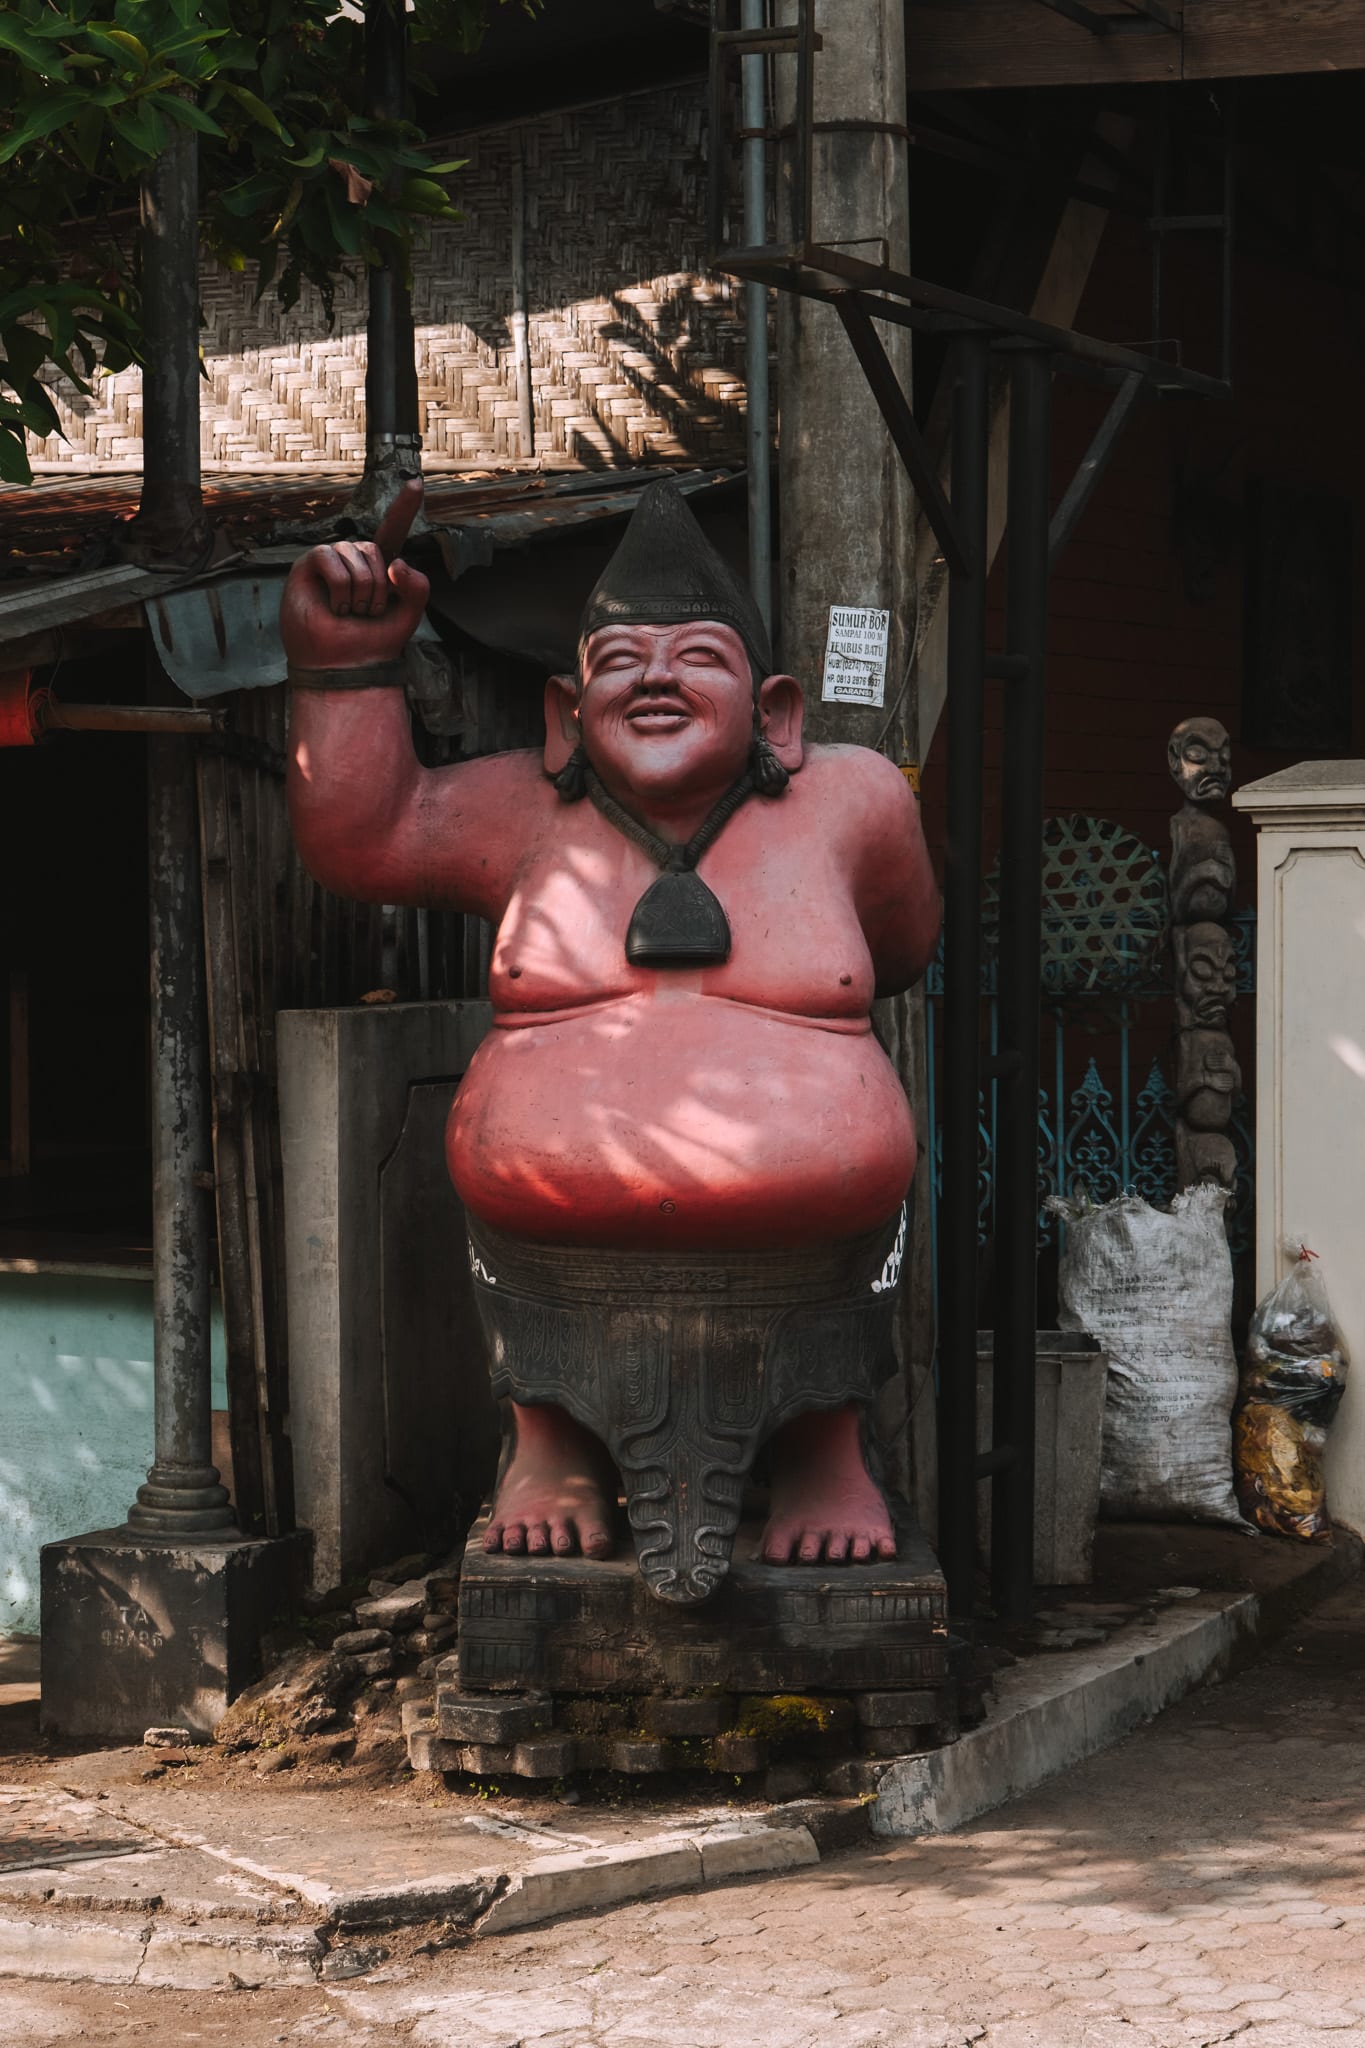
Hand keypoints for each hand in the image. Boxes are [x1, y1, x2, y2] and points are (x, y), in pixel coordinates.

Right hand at [280, 478, 429, 669]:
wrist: (347, 667)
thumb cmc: (374, 642)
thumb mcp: (410, 614)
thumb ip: (419, 586)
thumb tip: (395, 562)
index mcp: (380, 565)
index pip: (394, 530)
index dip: (404, 508)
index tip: (417, 483)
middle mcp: (355, 558)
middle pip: (376, 549)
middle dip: (379, 588)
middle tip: (367, 613)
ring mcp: (331, 559)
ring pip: (355, 556)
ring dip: (359, 593)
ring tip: (349, 613)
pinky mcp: (309, 565)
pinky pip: (331, 560)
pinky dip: (339, 588)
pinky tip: (334, 609)